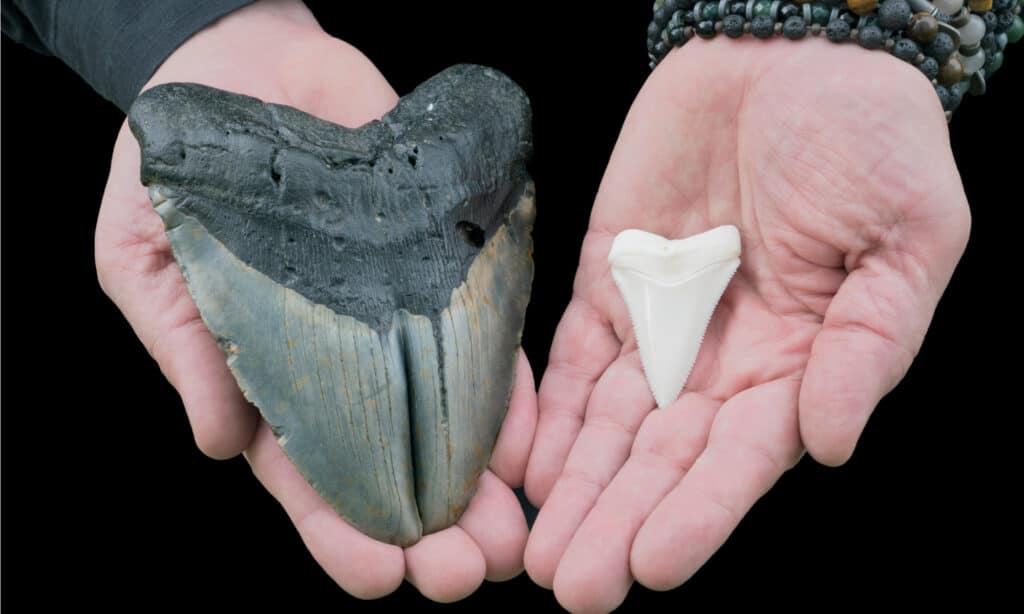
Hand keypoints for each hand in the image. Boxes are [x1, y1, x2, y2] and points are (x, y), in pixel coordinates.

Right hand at [95, 0, 535, 600]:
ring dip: (483, 485)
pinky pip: (483, 338)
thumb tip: (221, 446)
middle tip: (467, 574)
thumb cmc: (172, 169)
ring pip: (448, 420)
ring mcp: (398, 320)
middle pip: (391, 470)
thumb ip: (181, 346)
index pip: (305, 479)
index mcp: (266, 381)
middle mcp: (344, 366)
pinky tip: (532, 442)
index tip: (379, 578)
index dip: (338, 534)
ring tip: (514, 537)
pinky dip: (509, 392)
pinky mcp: (442, 268)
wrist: (242, 67)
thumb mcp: (144, 255)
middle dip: (428, 532)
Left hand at [523, 38, 969, 611]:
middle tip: (573, 586)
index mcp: (799, 363)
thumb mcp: (904, 237)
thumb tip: (828, 443)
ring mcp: (660, 324)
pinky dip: (546, 414)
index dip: (700, 513)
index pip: (742, 458)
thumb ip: (867, 343)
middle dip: (618, 523)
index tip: (653, 565)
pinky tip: (522, 469)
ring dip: (575, 489)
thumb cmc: (870, 139)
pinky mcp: (607, 282)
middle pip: (663, 460)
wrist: (790, 54)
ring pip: (609, 426)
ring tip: (538, 553)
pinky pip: (572, 360)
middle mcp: (723, 362)